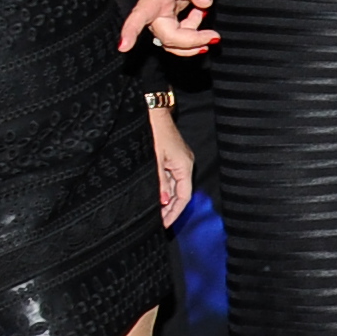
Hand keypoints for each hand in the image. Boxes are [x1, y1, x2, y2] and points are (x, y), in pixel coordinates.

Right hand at [123, 0, 219, 55]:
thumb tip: (205, 2)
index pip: (141, 13)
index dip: (131, 30)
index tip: (124, 46)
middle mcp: (154, 9)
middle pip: (165, 35)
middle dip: (188, 41)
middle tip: (213, 36)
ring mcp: (160, 17)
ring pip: (170, 41)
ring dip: (190, 44)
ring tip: (209, 32)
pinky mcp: (168, 22)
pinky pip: (176, 39)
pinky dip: (191, 37)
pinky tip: (200, 19)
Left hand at [150, 107, 194, 225]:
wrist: (152, 111)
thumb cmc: (153, 131)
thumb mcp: (153, 160)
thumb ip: (159, 182)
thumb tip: (162, 201)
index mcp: (184, 166)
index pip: (183, 196)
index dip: (174, 212)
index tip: (164, 224)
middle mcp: (184, 164)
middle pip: (180, 193)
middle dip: (169, 209)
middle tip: (157, 222)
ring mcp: (178, 160)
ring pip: (174, 186)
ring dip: (165, 200)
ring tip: (154, 213)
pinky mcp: (171, 157)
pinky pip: (170, 178)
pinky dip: (163, 189)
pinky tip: (155, 196)